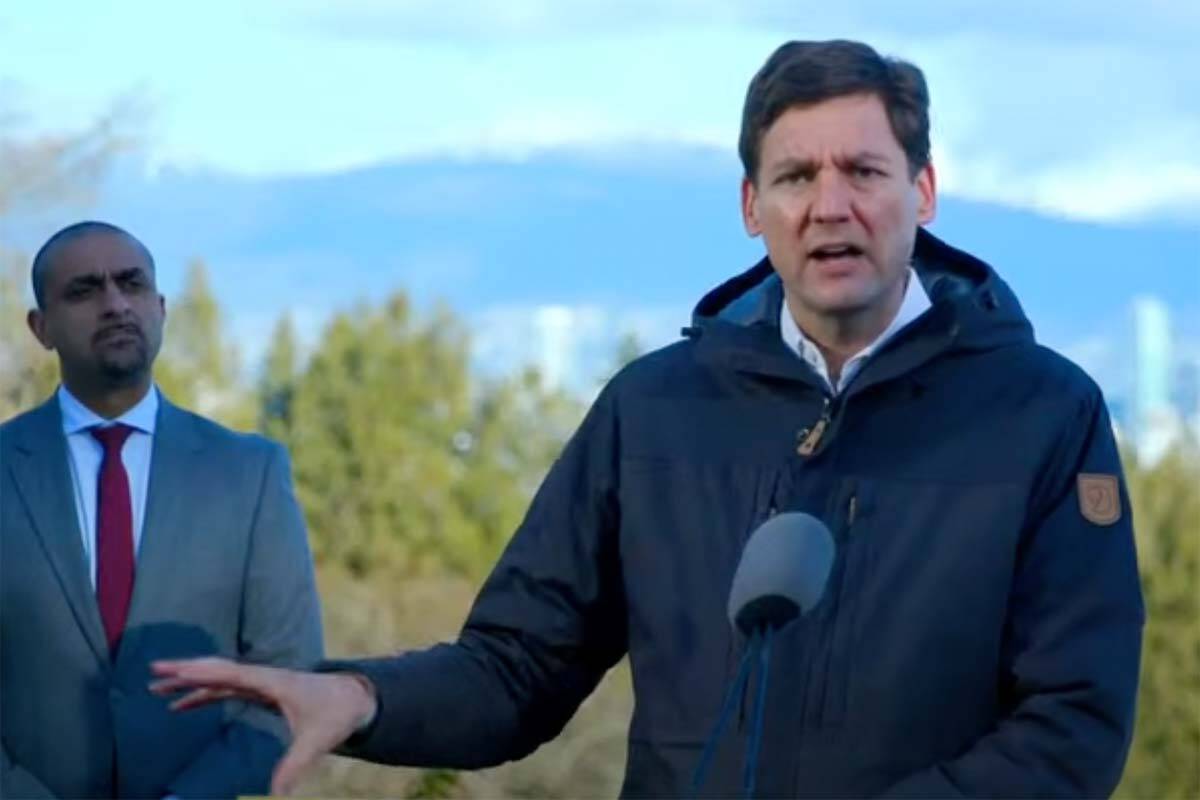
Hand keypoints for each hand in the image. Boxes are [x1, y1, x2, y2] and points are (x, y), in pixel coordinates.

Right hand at [149, 658, 376, 795]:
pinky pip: (225, 689)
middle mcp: (263, 677)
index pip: (231, 673)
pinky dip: (202, 694)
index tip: (175, 671)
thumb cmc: (336, 714)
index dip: (202, 672)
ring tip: (156, 689)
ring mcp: (260, 682)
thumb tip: (278, 794)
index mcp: (273, 681)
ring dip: (188, 682)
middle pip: (217, 669)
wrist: (354, 699)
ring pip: (218, 678)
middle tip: (153, 672)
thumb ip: (295, 766)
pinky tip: (181, 705)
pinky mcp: (261, 691)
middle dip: (185, 670)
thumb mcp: (316, 742)